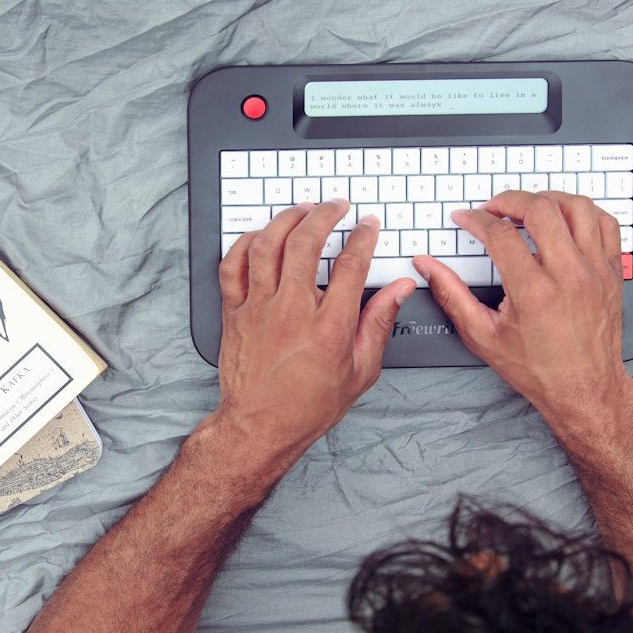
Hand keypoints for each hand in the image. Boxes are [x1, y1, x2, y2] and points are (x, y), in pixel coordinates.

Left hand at [214, 199, 415, 465]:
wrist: (260, 426)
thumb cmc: (308, 405)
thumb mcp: (360, 371)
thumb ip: (380, 323)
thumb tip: (400, 290)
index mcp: (329, 326)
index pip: (351, 265)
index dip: (363, 237)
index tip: (367, 225)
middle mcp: (293, 311)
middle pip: (307, 243)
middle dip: (325, 215)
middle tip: (336, 206)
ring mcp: (259, 309)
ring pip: (268, 245)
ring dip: (286, 220)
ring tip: (302, 210)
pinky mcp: (234, 313)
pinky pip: (232, 265)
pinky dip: (245, 244)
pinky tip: (260, 236)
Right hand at [413, 191, 630, 422]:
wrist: (584, 389)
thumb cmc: (537, 368)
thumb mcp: (482, 336)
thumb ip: (451, 295)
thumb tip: (427, 267)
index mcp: (533, 291)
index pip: (500, 234)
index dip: (476, 219)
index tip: (466, 219)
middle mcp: (568, 275)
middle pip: (540, 209)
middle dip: (509, 200)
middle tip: (493, 208)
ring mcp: (595, 270)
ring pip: (576, 207)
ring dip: (547, 199)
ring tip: (528, 207)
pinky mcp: (611, 272)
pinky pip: (604, 223)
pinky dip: (582, 211)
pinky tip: (564, 218)